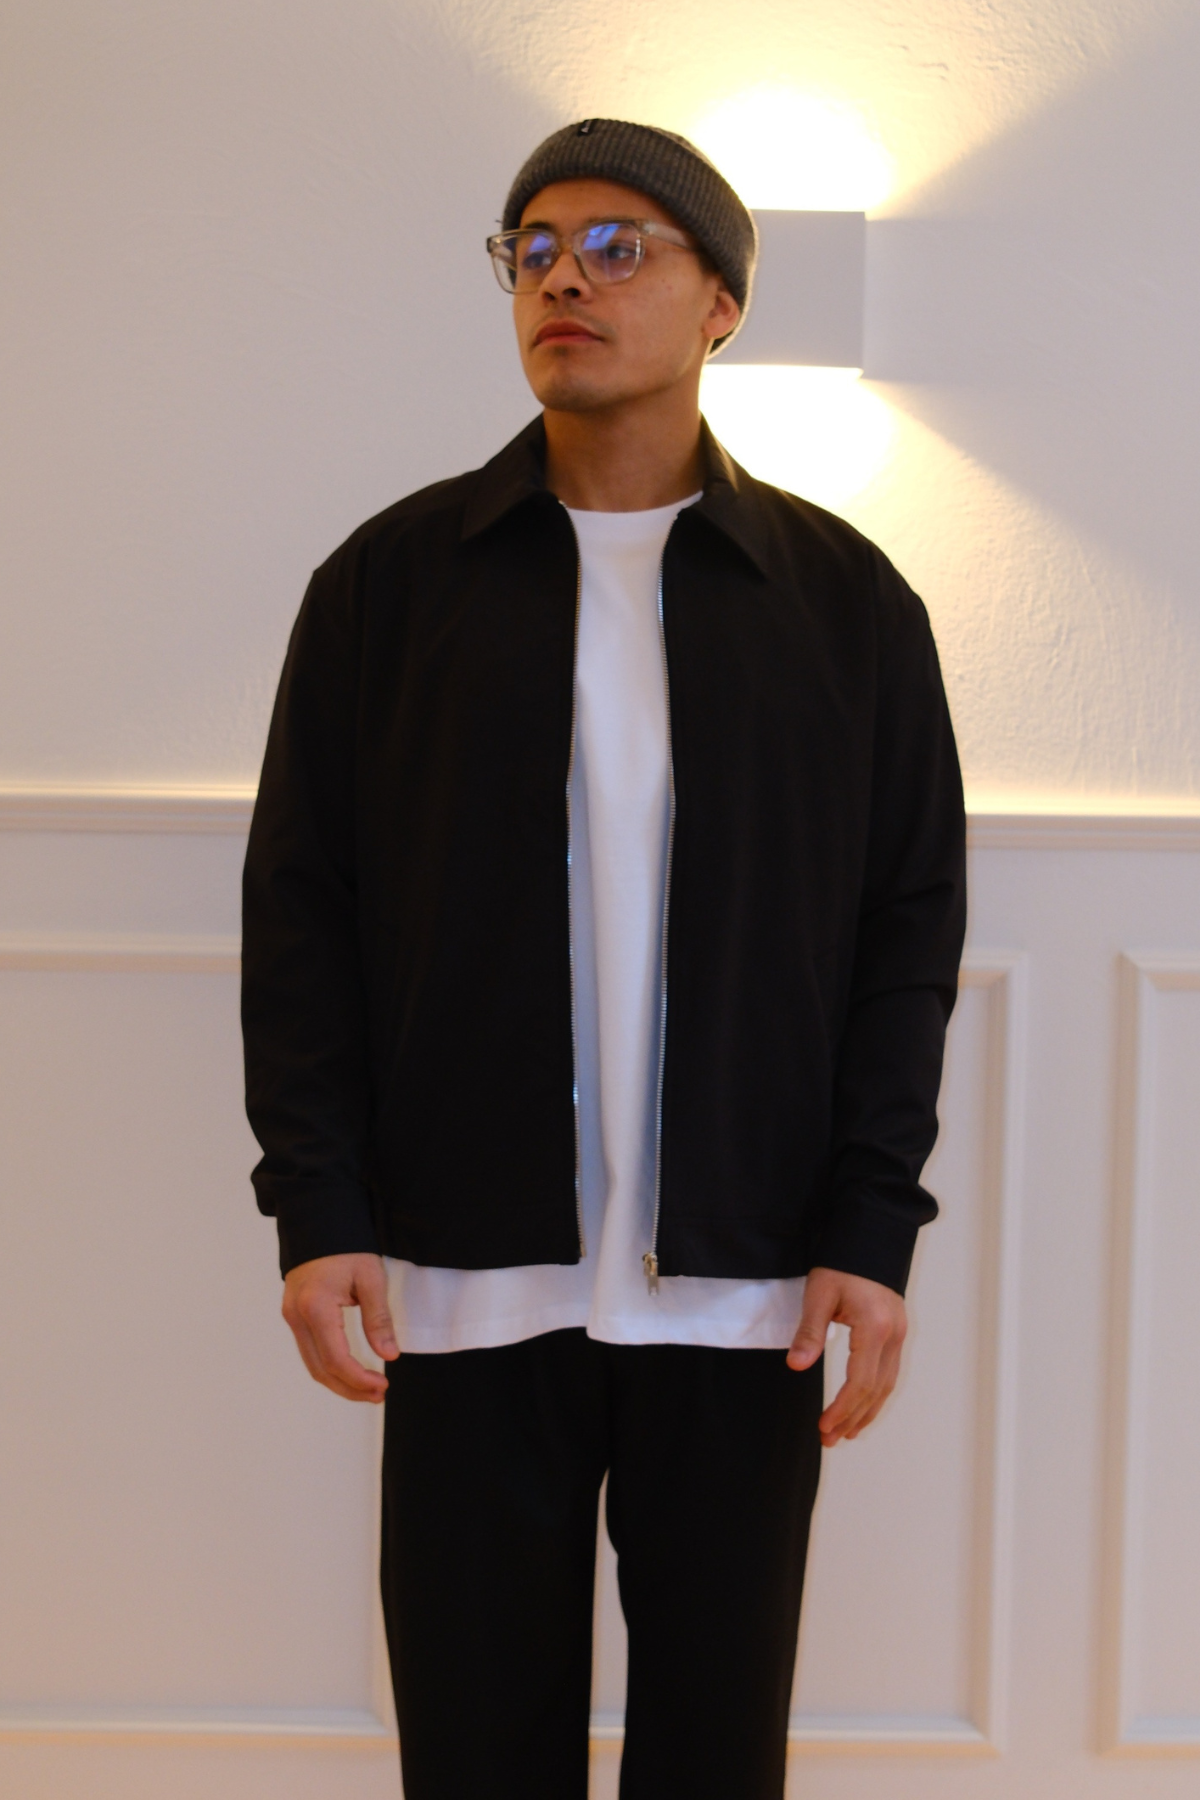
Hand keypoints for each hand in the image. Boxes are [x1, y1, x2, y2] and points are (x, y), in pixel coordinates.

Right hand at [282, 1253, 398, 1402]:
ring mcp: (291, 1317)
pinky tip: (350, 1370)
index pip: (336, 1359)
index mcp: (315, 1307)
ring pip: (312, 1364)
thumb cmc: (347, 1244)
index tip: (382, 1386)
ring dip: (339, 1382)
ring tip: (368, 1388)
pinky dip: (329, 1367)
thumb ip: (378, 1318)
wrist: (318, 1220)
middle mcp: (297, 1316)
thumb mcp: (370, 1277)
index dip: (359, 1380)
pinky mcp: (293, 1315)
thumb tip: (390, 1355)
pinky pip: (309, 1351)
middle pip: (320, 1370)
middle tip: (378, 1394)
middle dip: (349, 1388)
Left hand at [787, 1267, 906, 1446]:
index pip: (860, 1382)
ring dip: (867, 1411)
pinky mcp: (897, 1331)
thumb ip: (809, 1332)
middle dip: (854, 1418)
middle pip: (877, 1390)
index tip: (824, 1427)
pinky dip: (876, 1394)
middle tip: (831, 1439)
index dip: (842, 1409)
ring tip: (847, 1432)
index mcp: (874, 1329)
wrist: (869, 1237)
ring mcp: (899, 1334)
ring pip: (888, 1384)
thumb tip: (796, 1366)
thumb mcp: (819, 1294)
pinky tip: (862, 1405)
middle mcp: (893, 1336)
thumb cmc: (841, 1264)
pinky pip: (889, 1372)